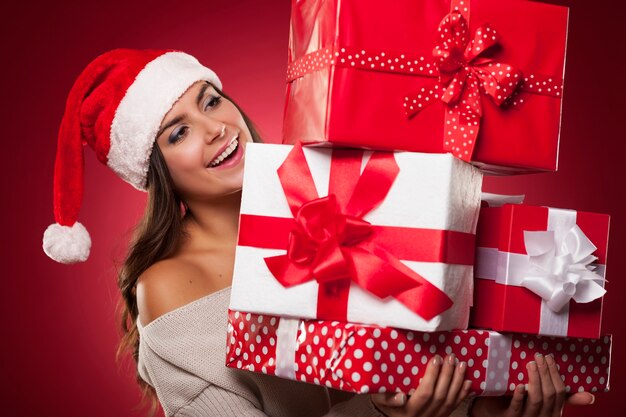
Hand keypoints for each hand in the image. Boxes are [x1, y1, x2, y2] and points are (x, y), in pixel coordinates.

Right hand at [371, 354, 472, 416]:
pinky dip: (462, 393)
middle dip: (447, 374)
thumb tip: (401, 397)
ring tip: (461, 364)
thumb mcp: (379, 397)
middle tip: (450, 357)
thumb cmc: (385, 400)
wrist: (395, 415)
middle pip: (440, 396)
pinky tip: (467, 382)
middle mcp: (423, 416)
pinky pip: (454, 406)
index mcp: (408, 410)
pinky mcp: (440, 416)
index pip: (424, 393)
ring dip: (457, 381)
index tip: (435, 359)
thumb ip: (387, 397)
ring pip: (449, 401)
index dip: (432, 376)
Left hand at [469, 353, 594, 416]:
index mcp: (551, 412)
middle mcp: (541, 416)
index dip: (556, 375)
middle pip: (549, 395)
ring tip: (531, 364)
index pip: (560, 393)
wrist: (494, 413)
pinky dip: (519, 396)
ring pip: (536, 400)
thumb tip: (591, 397)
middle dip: (546, 374)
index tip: (549, 358)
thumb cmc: (521, 405)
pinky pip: (516, 407)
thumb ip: (562, 396)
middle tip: (539, 357)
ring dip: (535, 381)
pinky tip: (520, 385)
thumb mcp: (542, 400)